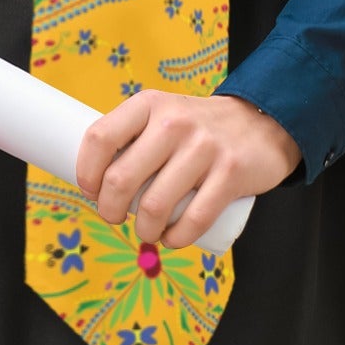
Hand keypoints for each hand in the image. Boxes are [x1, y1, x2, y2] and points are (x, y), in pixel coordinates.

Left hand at [74, 90, 301, 248]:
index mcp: (148, 104)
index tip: (89, 190)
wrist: (259, 123)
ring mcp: (203, 148)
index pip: (100, 137)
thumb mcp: (161, 113)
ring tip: (145, 231)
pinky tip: (170, 239)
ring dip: (143, 230)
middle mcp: (172, 122)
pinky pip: (194, 220)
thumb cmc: (196, 127)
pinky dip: (176, 239)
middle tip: (112, 216)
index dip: (86, 171)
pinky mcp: (230, 174)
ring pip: (155, 206)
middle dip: (108, 209)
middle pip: (121, 178)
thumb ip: (133, 136)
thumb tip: (95, 176)